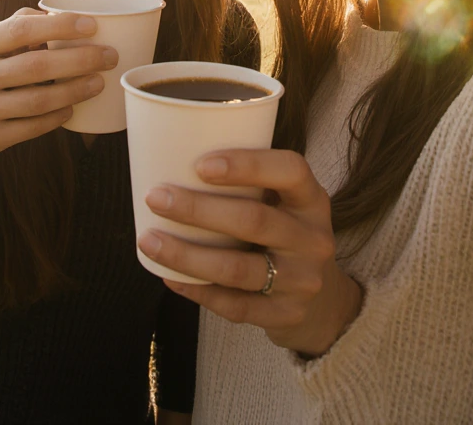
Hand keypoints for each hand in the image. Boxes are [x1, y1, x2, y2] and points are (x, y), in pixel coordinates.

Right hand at [0, 9, 116, 171]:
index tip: (92, 25)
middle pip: (37, 66)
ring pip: (38, 100)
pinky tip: (73, 108)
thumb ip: (13, 28)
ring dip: (75, 90)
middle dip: (80, 60)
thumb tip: (55, 13)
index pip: (21, 30)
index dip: (60, 25)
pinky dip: (56, 117)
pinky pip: (31, 128)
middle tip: (109, 56)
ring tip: (99, 82)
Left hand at [137, 149, 361, 356]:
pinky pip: (234, 305)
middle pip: (254, 221)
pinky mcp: (286, 315)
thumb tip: (174, 158)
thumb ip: (251, 185)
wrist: (323, 298)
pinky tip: (169, 276)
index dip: (247, 165)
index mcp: (312, 199)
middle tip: (156, 198)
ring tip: (149, 240)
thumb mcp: (285, 203)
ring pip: (237, 269)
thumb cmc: (285, 232)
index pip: (290, 171)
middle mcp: (313, 238)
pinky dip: (198, 289)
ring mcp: (302, 280)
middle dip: (198, 209)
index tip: (200, 165)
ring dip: (187, 255)